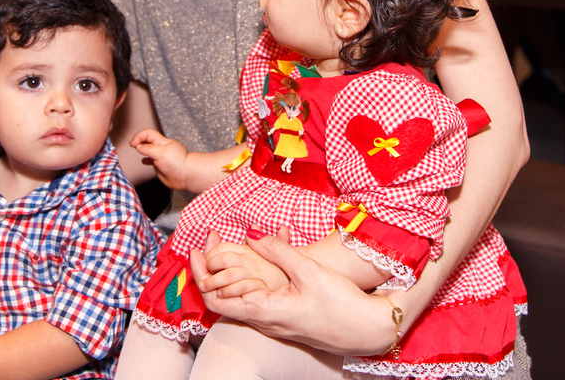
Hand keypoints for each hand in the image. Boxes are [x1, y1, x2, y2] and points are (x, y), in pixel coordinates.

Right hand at [129, 128, 189, 189]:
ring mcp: (160, 156)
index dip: (139, 136)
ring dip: (142, 149)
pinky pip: (151, 160)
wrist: (185, 176)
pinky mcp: (160, 165)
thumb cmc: (177, 163)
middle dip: (139, 139)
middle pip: (147, 139)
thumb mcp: (160, 153)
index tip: (133, 144)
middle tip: (132, 144)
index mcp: (161, 141)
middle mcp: (160, 148)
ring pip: (148, 149)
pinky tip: (144, 161)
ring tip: (136, 149)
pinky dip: (146, 160)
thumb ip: (148, 149)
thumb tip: (138, 146)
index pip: (148, 133)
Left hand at [189, 229, 395, 355]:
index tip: (197, 251)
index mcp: (264, 311)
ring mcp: (275, 324)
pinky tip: (260, 265)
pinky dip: (250, 281)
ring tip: (229, 250)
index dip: (201, 275)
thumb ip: (278, 251)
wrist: (367, 330)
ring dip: (231, 276)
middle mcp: (264, 322)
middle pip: (224, 300)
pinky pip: (258, 302)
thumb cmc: (340, 304)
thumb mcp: (308, 271)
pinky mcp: (286, 321)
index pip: (216, 298)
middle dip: (212, 271)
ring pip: (241, 300)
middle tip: (209, 246)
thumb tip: (251, 234)